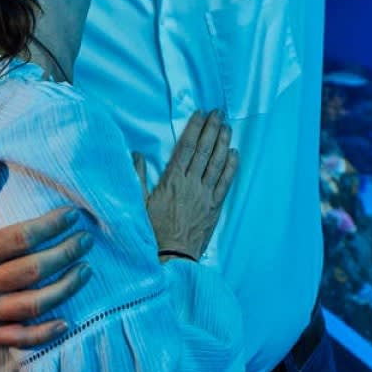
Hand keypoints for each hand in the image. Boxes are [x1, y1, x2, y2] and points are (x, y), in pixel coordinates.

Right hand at [0, 159, 93, 346]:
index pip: (21, 239)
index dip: (50, 226)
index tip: (72, 215)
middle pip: (33, 272)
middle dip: (66, 255)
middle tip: (86, 241)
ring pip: (32, 305)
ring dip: (65, 289)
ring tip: (85, 271)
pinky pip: (17, 338)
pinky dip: (43, 334)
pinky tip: (66, 322)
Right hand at [134, 109, 237, 260]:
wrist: (171, 258)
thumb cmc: (152, 231)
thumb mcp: (138, 204)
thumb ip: (137, 177)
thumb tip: (136, 154)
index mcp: (172, 180)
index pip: (186, 148)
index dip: (194, 129)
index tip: (200, 114)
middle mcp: (191, 184)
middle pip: (204, 151)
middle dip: (211, 129)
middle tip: (218, 113)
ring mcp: (205, 195)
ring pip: (217, 163)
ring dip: (223, 143)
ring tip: (228, 127)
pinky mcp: (215, 207)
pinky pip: (226, 183)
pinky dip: (231, 167)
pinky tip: (235, 154)